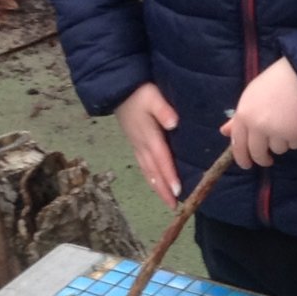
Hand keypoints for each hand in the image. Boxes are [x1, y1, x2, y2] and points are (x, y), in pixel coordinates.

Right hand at [115, 82, 180, 207]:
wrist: (118, 90)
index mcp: (149, 135)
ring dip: (157, 186)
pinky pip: (143, 166)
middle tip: (174, 205)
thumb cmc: (139, 93)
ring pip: (148, 171)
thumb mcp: (153, 97)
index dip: (170, 175)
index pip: (161, 159)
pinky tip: (155, 183)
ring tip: (167, 200)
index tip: (177, 191)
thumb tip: (173, 123)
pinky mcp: (134, 143)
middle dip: (164, 189)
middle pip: (154, 171)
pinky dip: (150, 177)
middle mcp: (142, 144)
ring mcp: (136, 145)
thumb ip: (163, 110)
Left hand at [221, 58, 296, 168]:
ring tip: (287, 124)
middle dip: (262, 159)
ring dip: (282, 142)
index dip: (242, 158)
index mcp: (244, 115)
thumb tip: (224, 132)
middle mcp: (258, 126)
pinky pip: (294, 145)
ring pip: (278, 150)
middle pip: (258, 153)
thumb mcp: (251, 97)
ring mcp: (277, 131)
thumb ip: (238, 117)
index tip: (247, 164)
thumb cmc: (273, 83)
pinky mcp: (296, 133)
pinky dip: (296, 138)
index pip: (238, 145)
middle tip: (267, 160)